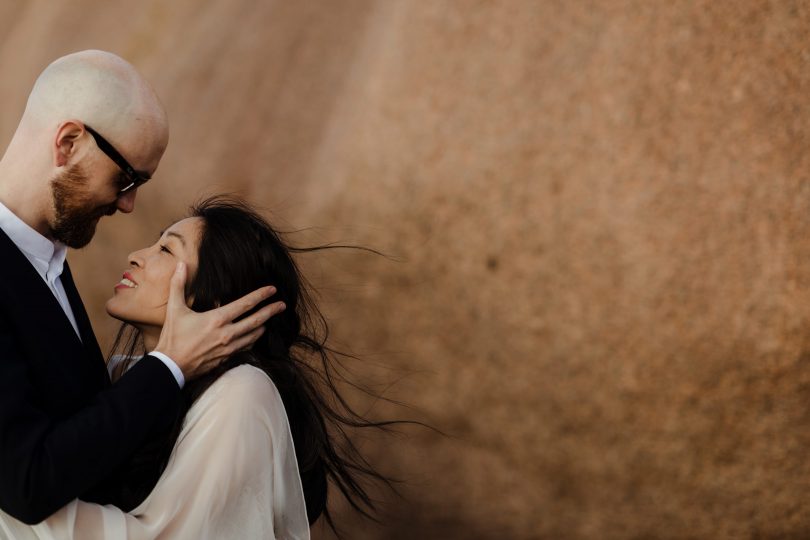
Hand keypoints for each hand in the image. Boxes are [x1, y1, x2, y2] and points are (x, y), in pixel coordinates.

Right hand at [154, 262, 285, 379]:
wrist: (171, 367)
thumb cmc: (173, 338)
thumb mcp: (174, 309)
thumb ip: (178, 285)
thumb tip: (181, 265)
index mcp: (217, 319)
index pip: (245, 304)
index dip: (261, 295)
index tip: (272, 289)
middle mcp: (227, 334)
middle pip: (256, 320)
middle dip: (271, 311)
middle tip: (282, 305)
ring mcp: (228, 348)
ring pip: (254, 336)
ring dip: (263, 326)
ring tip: (270, 320)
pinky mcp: (226, 358)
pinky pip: (246, 347)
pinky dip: (253, 340)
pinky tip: (255, 336)